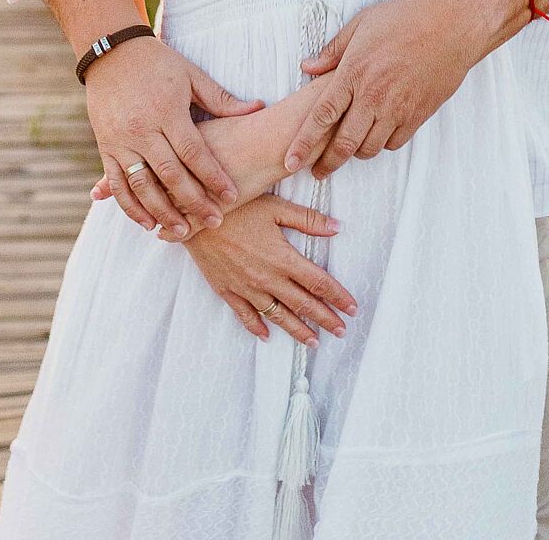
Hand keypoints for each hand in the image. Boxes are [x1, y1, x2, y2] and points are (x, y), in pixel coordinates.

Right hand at [84, 37, 263, 238]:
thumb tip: (257, 108)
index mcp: (167, 111)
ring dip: (161, 212)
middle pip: (170, 174)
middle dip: (193, 201)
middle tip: (215, 221)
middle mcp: (142, 129)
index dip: (213, 176)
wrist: (111, 52)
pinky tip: (147, 222)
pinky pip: (117, 184)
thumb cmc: (157, 62)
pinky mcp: (105, 148)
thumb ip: (221, 99)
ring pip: (141, 185)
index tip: (231, 195)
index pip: (193, 151)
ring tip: (180, 230)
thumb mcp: (191, 75)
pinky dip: (130, 207)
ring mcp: (121, 141)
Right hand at [179, 196, 358, 348]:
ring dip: (298, 330)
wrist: (196, 218)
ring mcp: (247, 288)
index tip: (352, 308)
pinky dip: (257, 327)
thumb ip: (307, 219)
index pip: (318, 282)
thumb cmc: (238, 206)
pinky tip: (266, 336)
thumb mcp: (275, 207)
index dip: (337, 296)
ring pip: (278, 316)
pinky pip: (246, 315)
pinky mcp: (228, 291)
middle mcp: (267, 278)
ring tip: (313, 342)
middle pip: (303, 304)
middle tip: (341, 331)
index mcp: (282, 258)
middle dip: (325, 319)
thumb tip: (337, 227)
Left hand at [284, 0, 478, 179]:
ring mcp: (397, 108)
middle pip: (343, 143)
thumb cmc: (406, 17)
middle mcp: (373, 95)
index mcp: (354, 72)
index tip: (289, 162)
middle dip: (326, 163)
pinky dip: (382, 144)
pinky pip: (394, 143)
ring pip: (369, 148)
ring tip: (349, 148)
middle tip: (317, 171)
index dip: (303, 143)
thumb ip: (333, 50)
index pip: (321, 116)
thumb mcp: (363, 23)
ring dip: (355, 153)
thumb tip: (307, 68)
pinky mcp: (418, 115)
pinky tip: (378, 134)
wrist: (452, 25)